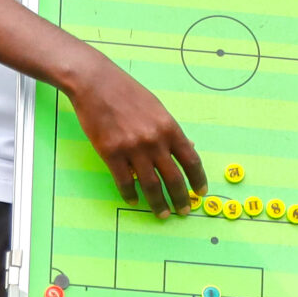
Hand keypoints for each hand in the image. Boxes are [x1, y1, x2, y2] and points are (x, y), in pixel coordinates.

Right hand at [62, 49, 205, 215]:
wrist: (96, 83)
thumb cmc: (128, 93)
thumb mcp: (157, 108)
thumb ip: (171, 131)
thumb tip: (189, 147)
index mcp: (170, 128)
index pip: (191, 160)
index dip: (198, 179)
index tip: (201, 192)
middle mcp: (155, 141)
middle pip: (174, 178)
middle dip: (181, 198)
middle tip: (184, 211)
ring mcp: (133, 149)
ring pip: (151, 185)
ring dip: (159, 203)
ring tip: (162, 213)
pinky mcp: (111, 153)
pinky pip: (124, 182)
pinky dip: (131, 195)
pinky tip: (134, 201)